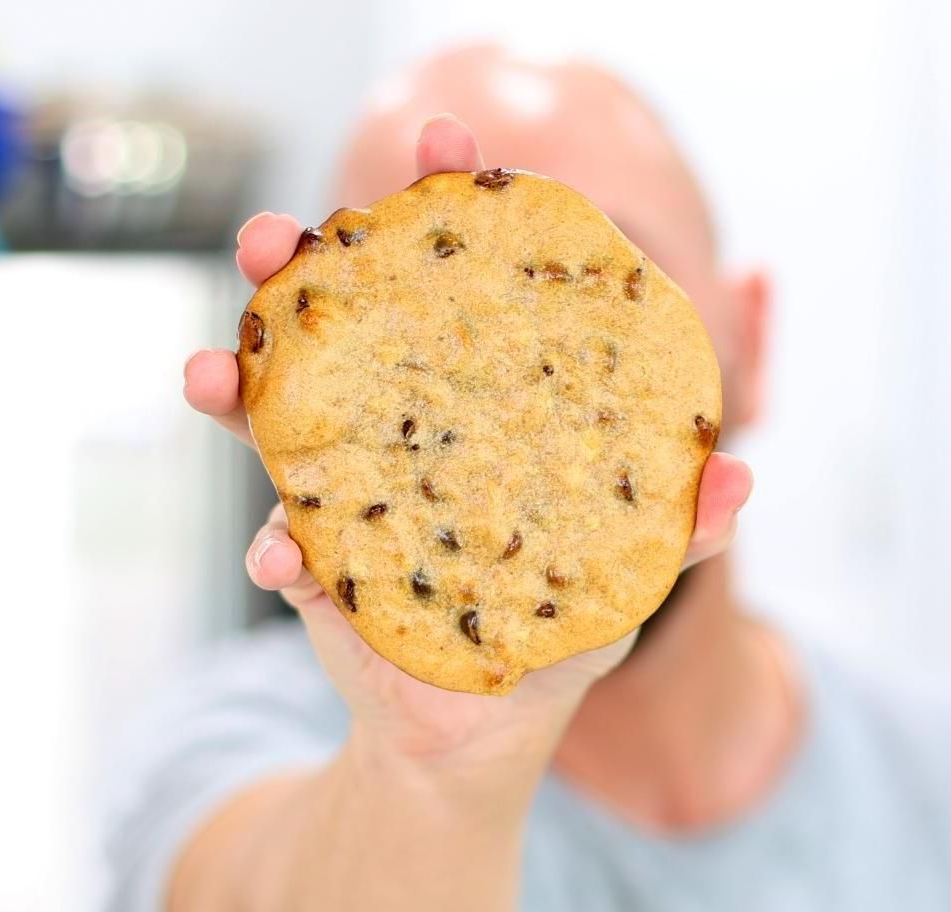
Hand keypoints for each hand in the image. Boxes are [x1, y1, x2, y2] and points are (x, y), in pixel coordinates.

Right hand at [182, 115, 752, 762]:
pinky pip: (276, 536)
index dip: (451, 204)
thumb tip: (739, 476)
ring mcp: (348, 480)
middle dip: (300, 262)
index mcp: (480, 395)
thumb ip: (685, 524)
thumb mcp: (633, 569)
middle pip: (345, 315)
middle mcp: (406, 418)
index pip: (464, 278)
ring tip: (211, 372)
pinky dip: (274, 546)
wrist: (489, 729)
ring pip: (274, 404)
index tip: (448, 144)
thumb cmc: (568, 624)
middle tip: (278, 237)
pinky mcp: (314, 558)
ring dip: (235, 378)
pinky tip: (280, 560)